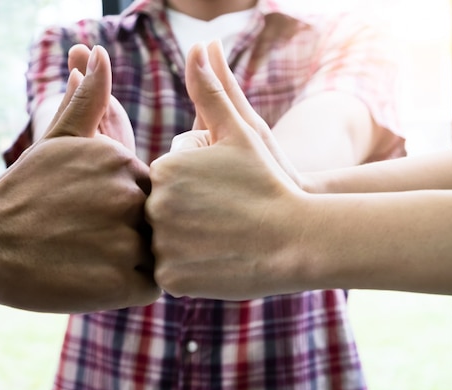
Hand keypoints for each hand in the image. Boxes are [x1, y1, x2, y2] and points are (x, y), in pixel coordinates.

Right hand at [0, 46, 158, 312]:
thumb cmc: (22, 191)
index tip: (97, 219)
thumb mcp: (57, 140)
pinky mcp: (120, 281)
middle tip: (95, 244)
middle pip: (157, 223)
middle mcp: (131, 195)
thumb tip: (99, 53)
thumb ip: (86, 101)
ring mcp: (127, 239)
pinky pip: (152, 285)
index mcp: (122, 161)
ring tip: (94, 262)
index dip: (130, 210)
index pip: (153, 191)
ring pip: (158, 254)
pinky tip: (98, 278)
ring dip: (135, 261)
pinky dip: (132, 286)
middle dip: (136, 235)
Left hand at [146, 41, 304, 299]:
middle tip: (222, 219)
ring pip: (162, 243)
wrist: (298, 239)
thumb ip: (212, 92)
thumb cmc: (270, 182)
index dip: (194, 190)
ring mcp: (160, 244)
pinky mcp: (170, 279)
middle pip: (160, 212)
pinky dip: (188, 271)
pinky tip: (216, 261)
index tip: (222, 195)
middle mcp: (153, 205)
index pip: (165, 182)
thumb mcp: (241, 133)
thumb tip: (200, 47)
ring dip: (186, 244)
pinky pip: (169, 274)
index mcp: (163, 169)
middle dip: (186, 217)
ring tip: (220, 239)